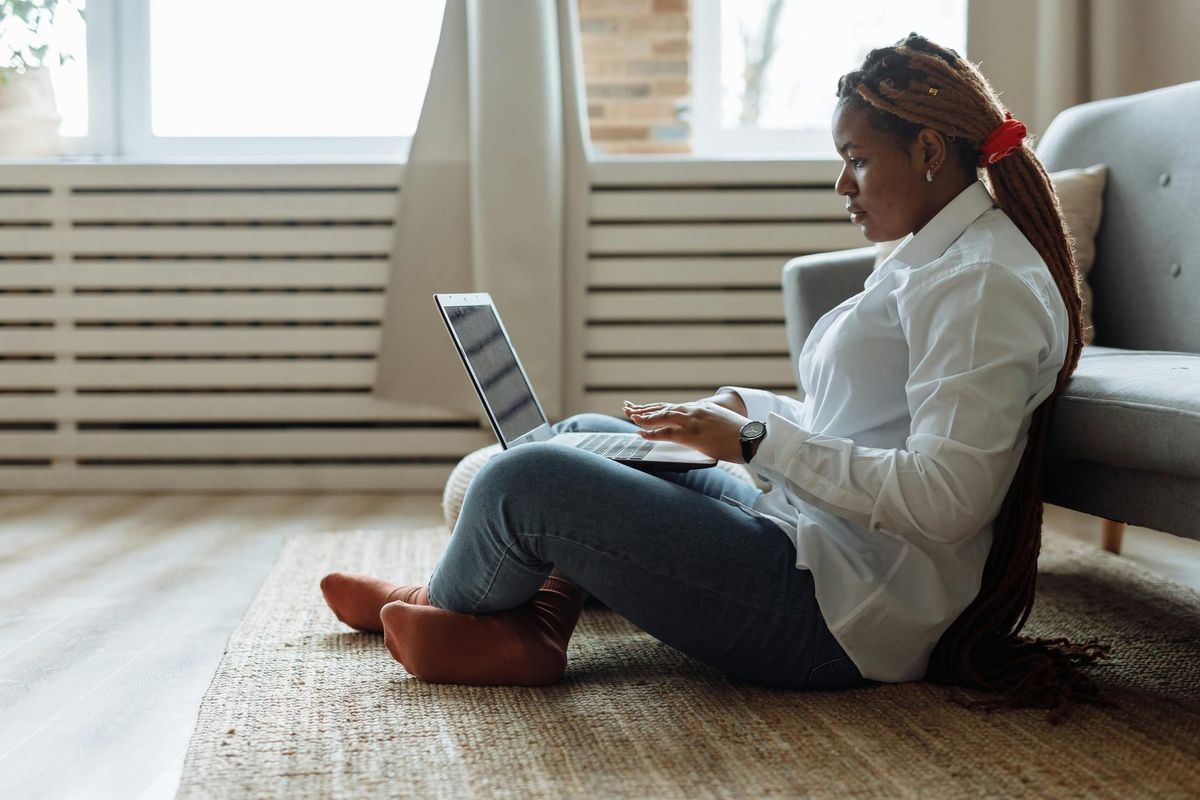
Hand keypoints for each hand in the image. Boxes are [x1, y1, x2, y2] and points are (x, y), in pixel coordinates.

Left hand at [622, 399, 749, 462]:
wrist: (752, 438)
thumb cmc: (740, 435)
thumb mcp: (721, 423)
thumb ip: (709, 424)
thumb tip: (703, 432)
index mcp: (701, 408)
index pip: (674, 406)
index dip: (657, 408)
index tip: (644, 408)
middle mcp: (695, 411)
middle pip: (664, 408)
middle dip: (646, 410)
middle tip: (630, 409)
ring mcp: (693, 421)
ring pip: (663, 417)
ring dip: (645, 419)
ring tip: (632, 419)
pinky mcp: (693, 435)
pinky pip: (667, 433)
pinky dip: (652, 434)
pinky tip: (642, 434)